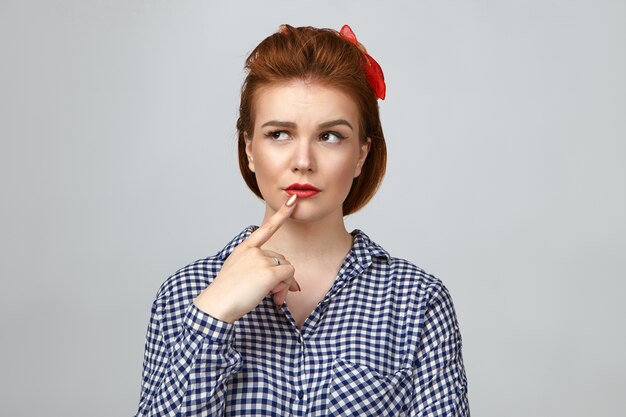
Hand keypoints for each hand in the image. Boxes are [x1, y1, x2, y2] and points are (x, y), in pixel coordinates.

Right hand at [193, 195, 299, 322]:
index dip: (282, 214)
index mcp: (244, 249)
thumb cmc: (227, 294)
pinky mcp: (269, 273)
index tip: (292, 200)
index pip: (266, 229)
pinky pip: (289, 276)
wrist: (217, 304)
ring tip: (271, 298)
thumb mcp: (240, 274)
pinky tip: (274, 298)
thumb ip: (261, 271)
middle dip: (281, 277)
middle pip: (281, 259)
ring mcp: (261, 260)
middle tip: (274, 294)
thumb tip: (289, 282)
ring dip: (283, 284)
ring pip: (287, 269)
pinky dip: (286, 287)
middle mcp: (253, 251)